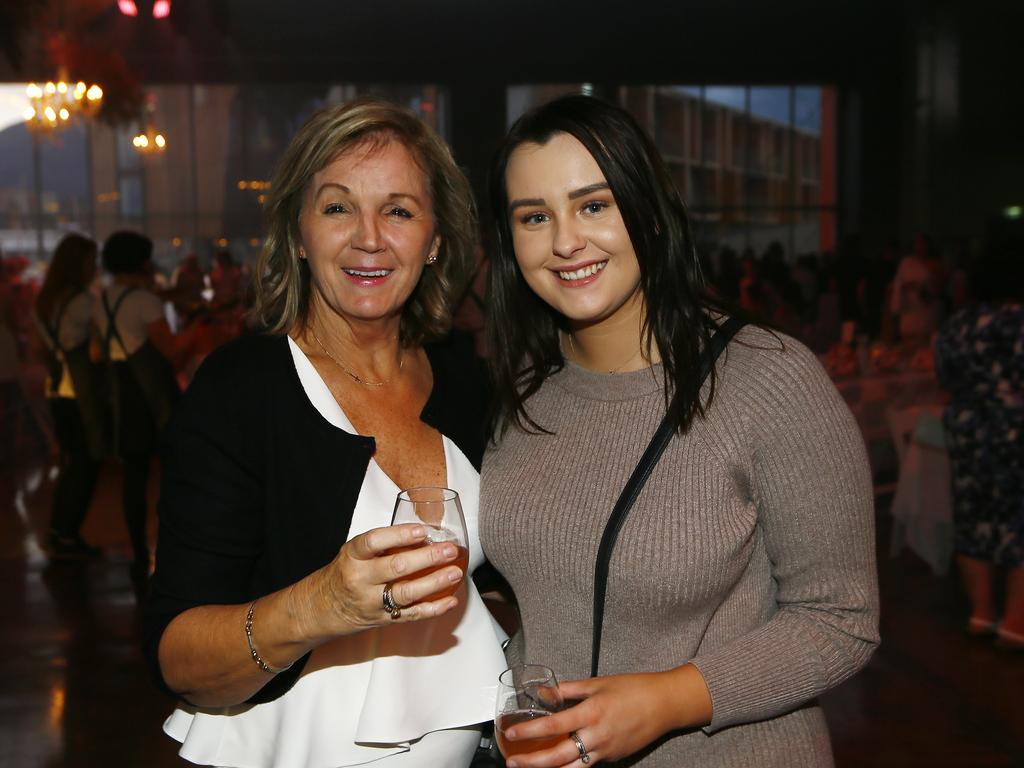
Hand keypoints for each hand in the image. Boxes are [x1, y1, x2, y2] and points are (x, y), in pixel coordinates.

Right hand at [302, 523, 463, 638]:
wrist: (319, 609)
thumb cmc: (344, 573)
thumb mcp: (354, 553)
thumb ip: (383, 545)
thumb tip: (426, 534)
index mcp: (352, 557)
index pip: (373, 542)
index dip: (399, 536)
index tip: (422, 531)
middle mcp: (360, 580)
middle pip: (395, 568)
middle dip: (427, 558)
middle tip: (449, 550)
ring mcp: (371, 603)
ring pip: (406, 594)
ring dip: (434, 583)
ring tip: (455, 572)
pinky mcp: (382, 620)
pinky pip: (411, 616)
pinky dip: (434, 609)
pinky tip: (451, 600)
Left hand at [501, 666, 710, 766]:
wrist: (664, 704)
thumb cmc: (633, 689)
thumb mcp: (597, 682)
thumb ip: (568, 689)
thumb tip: (544, 692)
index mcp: (591, 712)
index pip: (553, 725)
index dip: (529, 731)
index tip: (511, 732)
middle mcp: (597, 735)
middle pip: (557, 757)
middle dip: (532, 762)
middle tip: (512, 762)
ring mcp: (605, 751)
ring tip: (529, 767)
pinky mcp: (612, 758)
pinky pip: (586, 765)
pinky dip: (569, 766)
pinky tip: (556, 763)